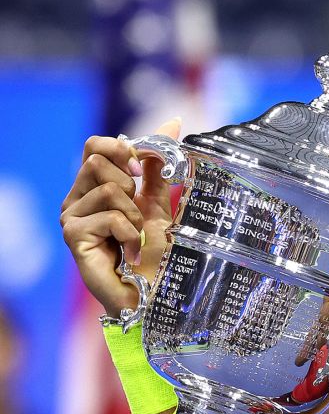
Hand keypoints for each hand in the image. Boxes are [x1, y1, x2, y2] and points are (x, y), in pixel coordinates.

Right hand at [60, 117, 180, 316]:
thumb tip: (173, 121)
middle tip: (138, 214)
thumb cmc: (155, 254)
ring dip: (134, 214)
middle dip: (130, 185)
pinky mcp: (73, 236)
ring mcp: (70, 217)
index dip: (121, 149)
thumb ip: (158, 166)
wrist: (153, 292)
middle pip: (96, 160)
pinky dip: (130, 233)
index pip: (94, 145)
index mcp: (93, 187)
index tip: (140, 169)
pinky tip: (130, 251)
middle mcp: (76, 199)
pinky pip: (109, 216)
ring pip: (108, 188)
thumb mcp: (159, 203)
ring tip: (136, 237)